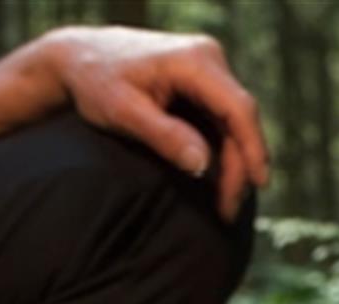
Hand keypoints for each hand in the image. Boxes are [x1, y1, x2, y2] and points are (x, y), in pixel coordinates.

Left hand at [38, 25, 268, 220]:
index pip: (237, 108)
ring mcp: (207, 69)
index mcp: (194, 61)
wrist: (79, 57)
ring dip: (232, 163)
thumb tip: (203, 166)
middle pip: (239, 119)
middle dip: (240, 167)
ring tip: (224, 204)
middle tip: (228, 211)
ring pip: (233, 123)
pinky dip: (222, 150)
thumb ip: (164, 136)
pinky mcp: (202, 83)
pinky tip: (217, 180)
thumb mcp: (123, 112)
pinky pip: (221, 120)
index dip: (253, 148)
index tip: (259, 185)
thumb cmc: (95, 81)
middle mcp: (208, 59)